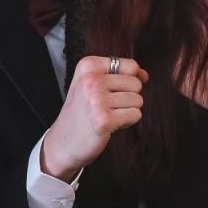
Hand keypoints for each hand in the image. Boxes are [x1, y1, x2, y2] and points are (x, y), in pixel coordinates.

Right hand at [40, 55, 146, 181]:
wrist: (62, 142)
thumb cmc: (80, 112)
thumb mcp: (90, 83)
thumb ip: (117, 74)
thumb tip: (144, 75)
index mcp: (88, 66)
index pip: (130, 65)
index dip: (132, 79)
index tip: (119, 90)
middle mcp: (91, 80)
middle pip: (136, 84)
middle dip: (128, 97)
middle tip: (109, 106)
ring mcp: (97, 100)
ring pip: (138, 100)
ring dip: (127, 111)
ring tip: (108, 115)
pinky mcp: (104, 120)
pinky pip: (135, 115)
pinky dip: (127, 122)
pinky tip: (110, 124)